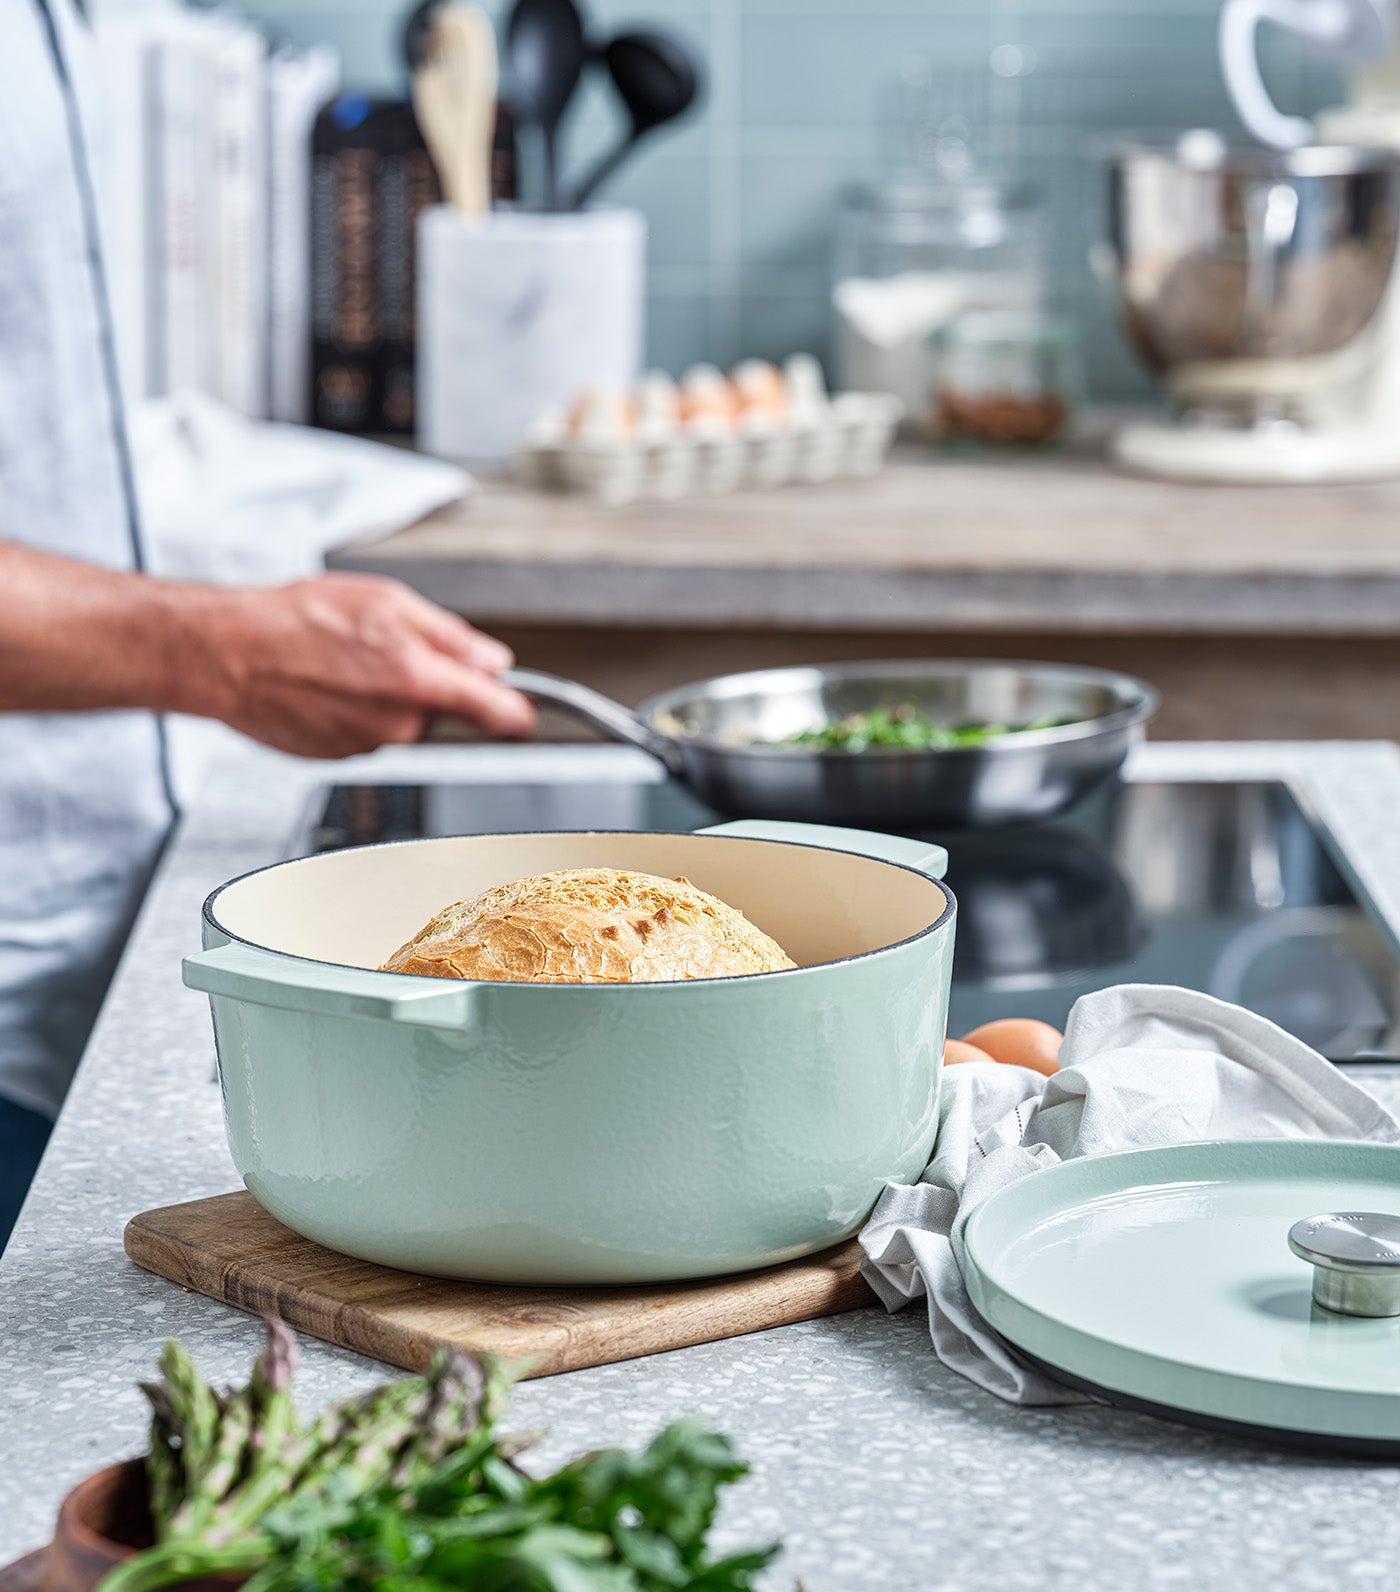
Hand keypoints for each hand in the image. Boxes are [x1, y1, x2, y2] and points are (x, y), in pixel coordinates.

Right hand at [187, 574, 535, 758]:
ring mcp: (369, 744)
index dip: (519, 711)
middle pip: (443, 711)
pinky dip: (355, 710)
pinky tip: (324, 684)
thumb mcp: (388, 602)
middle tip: (384, 648)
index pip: (500, 714)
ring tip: (341, 662)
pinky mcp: (339, 756)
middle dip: (429, 683)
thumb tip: (495, 661)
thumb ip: (452, 637)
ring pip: (403, 721)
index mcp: (421, 682)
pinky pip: (367, 732)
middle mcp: (400, 723)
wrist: (227, 654)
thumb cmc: (297, 620)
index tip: (527, 712)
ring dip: (387, 695)